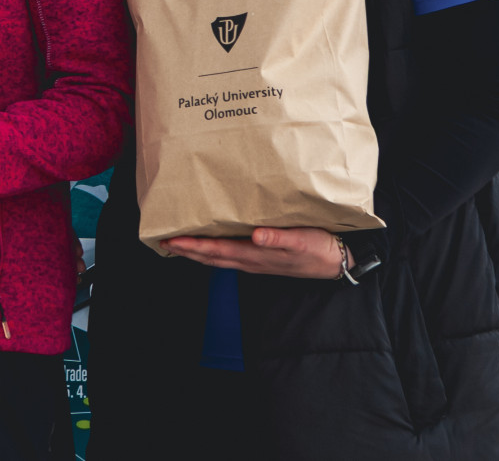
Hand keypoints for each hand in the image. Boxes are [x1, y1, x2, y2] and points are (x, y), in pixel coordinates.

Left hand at [161, 227, 347, 278]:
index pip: (216, 250)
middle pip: (211, 257)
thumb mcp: (302, 240)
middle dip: (186, 250)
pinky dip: (213, 252)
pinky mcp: (261, 259)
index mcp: (256, 254)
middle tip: (162, 242)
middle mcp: (251, 261)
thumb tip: (255, 236)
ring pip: (218, 259)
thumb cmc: (319, 248)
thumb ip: (278, 238)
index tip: (171, 240)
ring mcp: (255, 262)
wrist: (336, 262)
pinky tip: (208, 246)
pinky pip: (229, 257)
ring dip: (196, 253)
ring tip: (177, 245)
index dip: (193, 245)